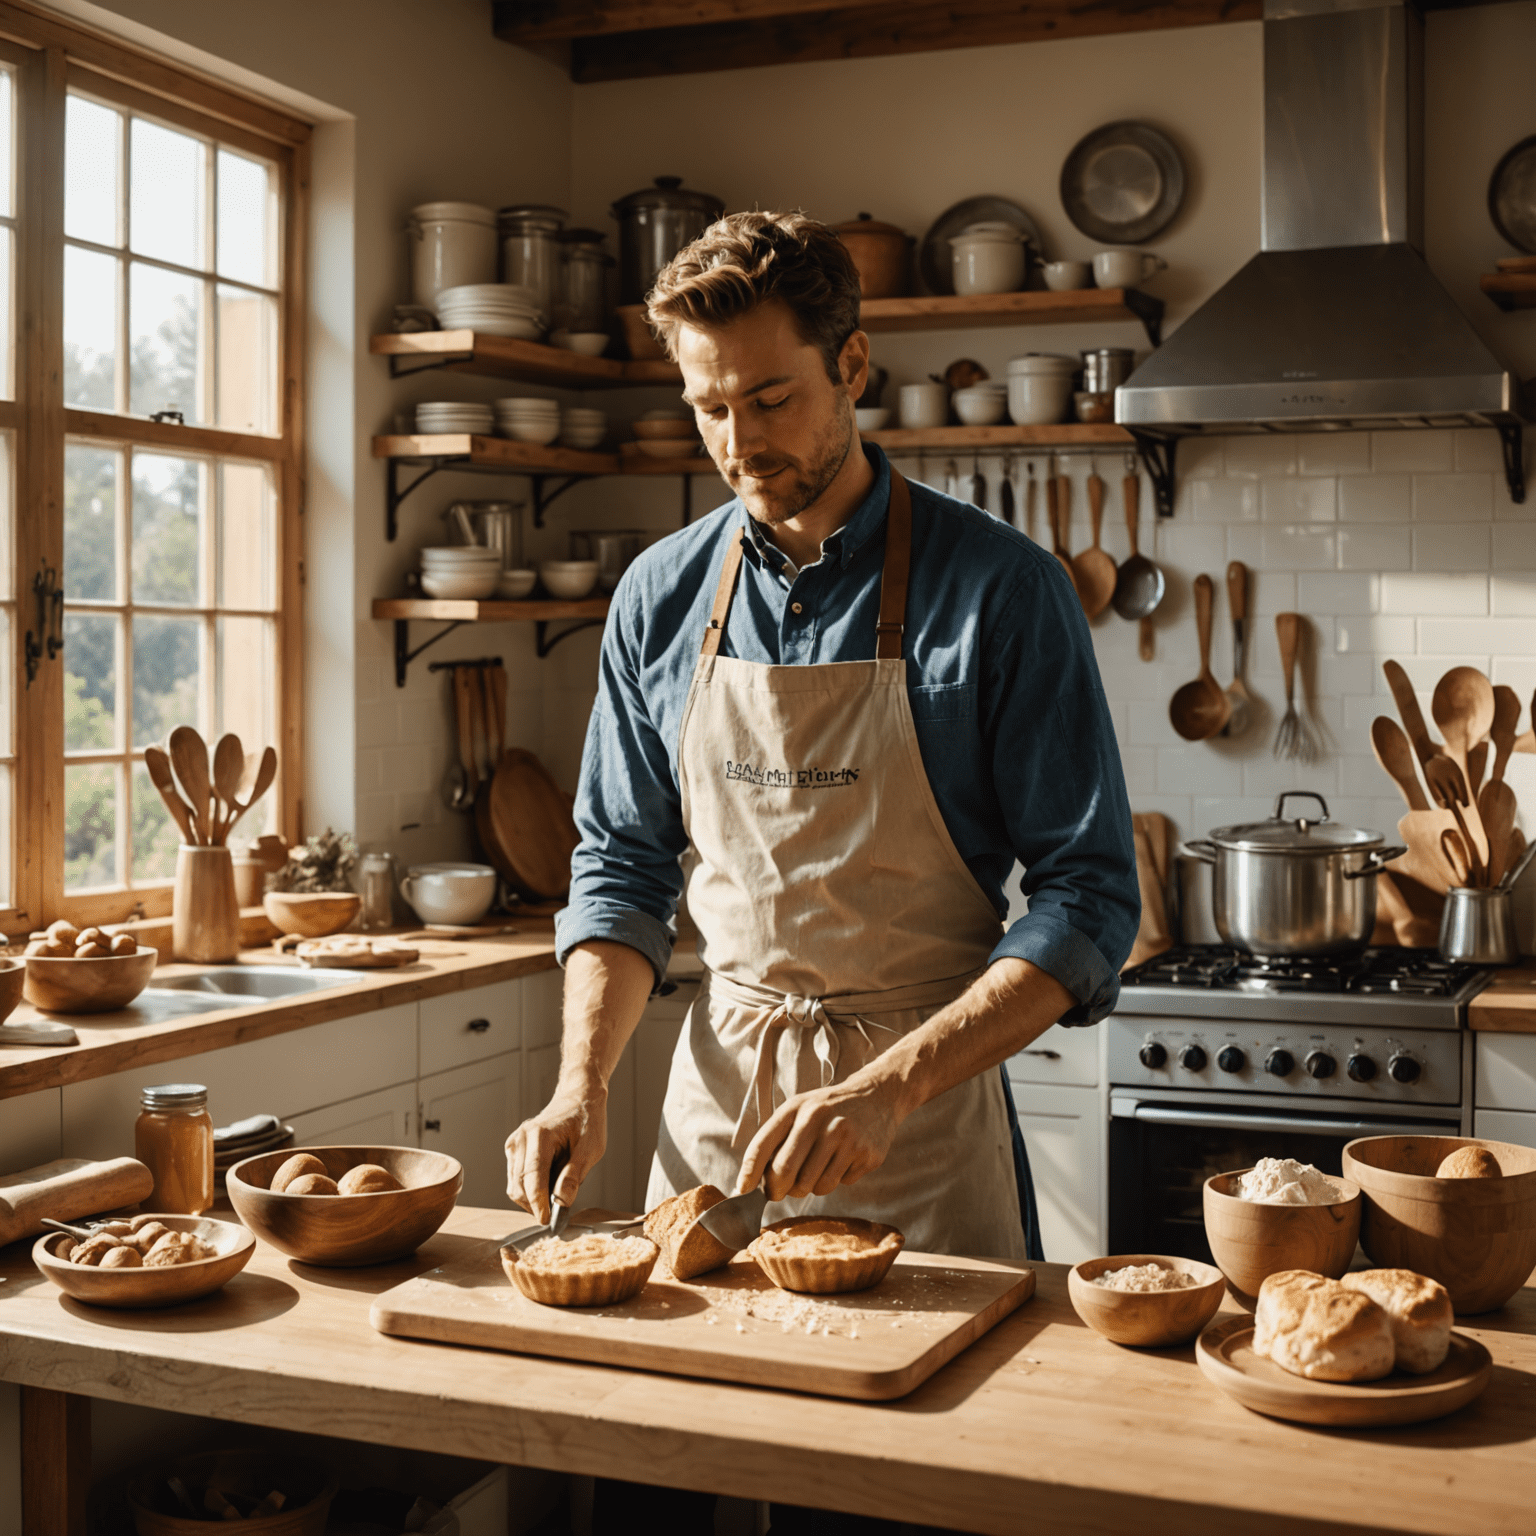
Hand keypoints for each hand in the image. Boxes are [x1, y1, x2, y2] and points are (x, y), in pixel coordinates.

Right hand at [505, 1084, 606, 1222]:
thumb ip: (574, 1176)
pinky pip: (516, 1179)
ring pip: (515, 1186)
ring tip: (557, 1192)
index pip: (533, 1177)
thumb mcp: (591, 1149)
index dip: (538, 1203)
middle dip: (535, 1204)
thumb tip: (562, 1203)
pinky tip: (548, 1184)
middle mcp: (521, 1139)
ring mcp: (514, 1144)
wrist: (579, 1099)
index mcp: (540, 1135)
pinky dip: (530, 1189)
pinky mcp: (513, 1150)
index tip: (546, 1221)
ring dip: (532, 1198)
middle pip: (519, 1185)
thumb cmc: (587, 1121)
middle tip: (558, 1213)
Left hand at [735, 1077, 901, 1201]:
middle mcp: (820, 1120)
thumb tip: (752, 1181)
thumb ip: (776, 1139)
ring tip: (816, 1169)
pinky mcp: (866, 1154)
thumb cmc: (828, 1108)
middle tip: (779, 1192)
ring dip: (809, 1187)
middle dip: (778, 1190)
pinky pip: (840, 1184)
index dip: (749, 1172)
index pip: (763, 1145)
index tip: (742, 1190)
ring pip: (814, 1186)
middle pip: (786, 1172)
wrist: (876, 1096)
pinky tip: (842, 1160)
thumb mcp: (800, 1109)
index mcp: (797, 1108)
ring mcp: (845, 1137)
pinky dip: (836, 1180)